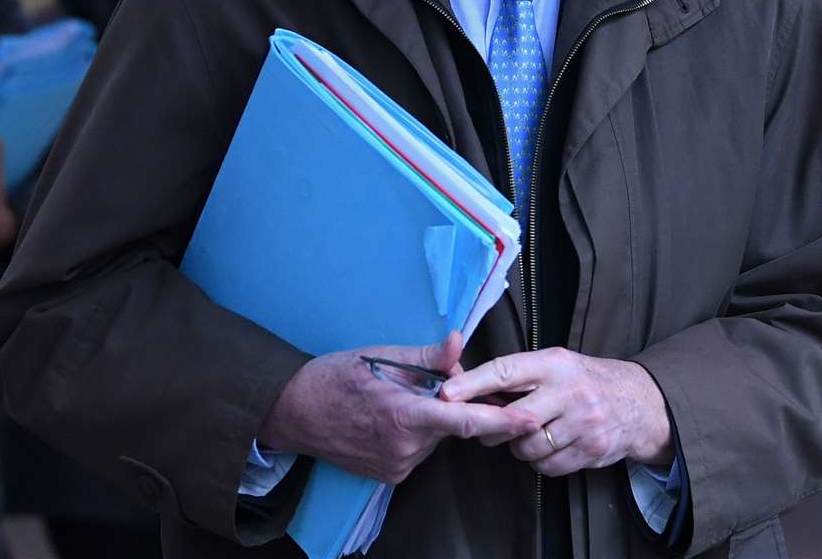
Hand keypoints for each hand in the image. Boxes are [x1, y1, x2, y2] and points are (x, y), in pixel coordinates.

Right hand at [257, 333, 539, 484]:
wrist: (293, 413)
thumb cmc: (333, 378)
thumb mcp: (378, 356)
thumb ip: (424, 356)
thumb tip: (458, 344)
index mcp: (404, 414)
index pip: (464, 420)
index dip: (500, 420)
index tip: (528, 418)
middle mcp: (405, 448)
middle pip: (450, 424)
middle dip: (449, 402)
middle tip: (422, 380)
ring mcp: (397, 466)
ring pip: (434, 438)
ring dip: (428, 418)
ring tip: (394, 399)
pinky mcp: (390, 476)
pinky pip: (417, 451)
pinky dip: (413, 433)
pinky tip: (386, 418)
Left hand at [441, 348, 672, 475]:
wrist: (640, 402)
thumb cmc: (585, 381)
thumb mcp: (555, 364)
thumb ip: (519, 375)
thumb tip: (470, 389)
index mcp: (553, 363)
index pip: (505, 371)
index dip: (472, 383)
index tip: (446, 393)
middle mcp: (568, 391)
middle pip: (513, 418)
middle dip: (491, 428)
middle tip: (484, 428)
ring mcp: (583, 422)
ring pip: (527, 447)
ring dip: (518, 446)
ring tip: (527, 434)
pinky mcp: (592, 450)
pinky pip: (548, 466)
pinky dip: (540, 462)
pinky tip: (548, 447)